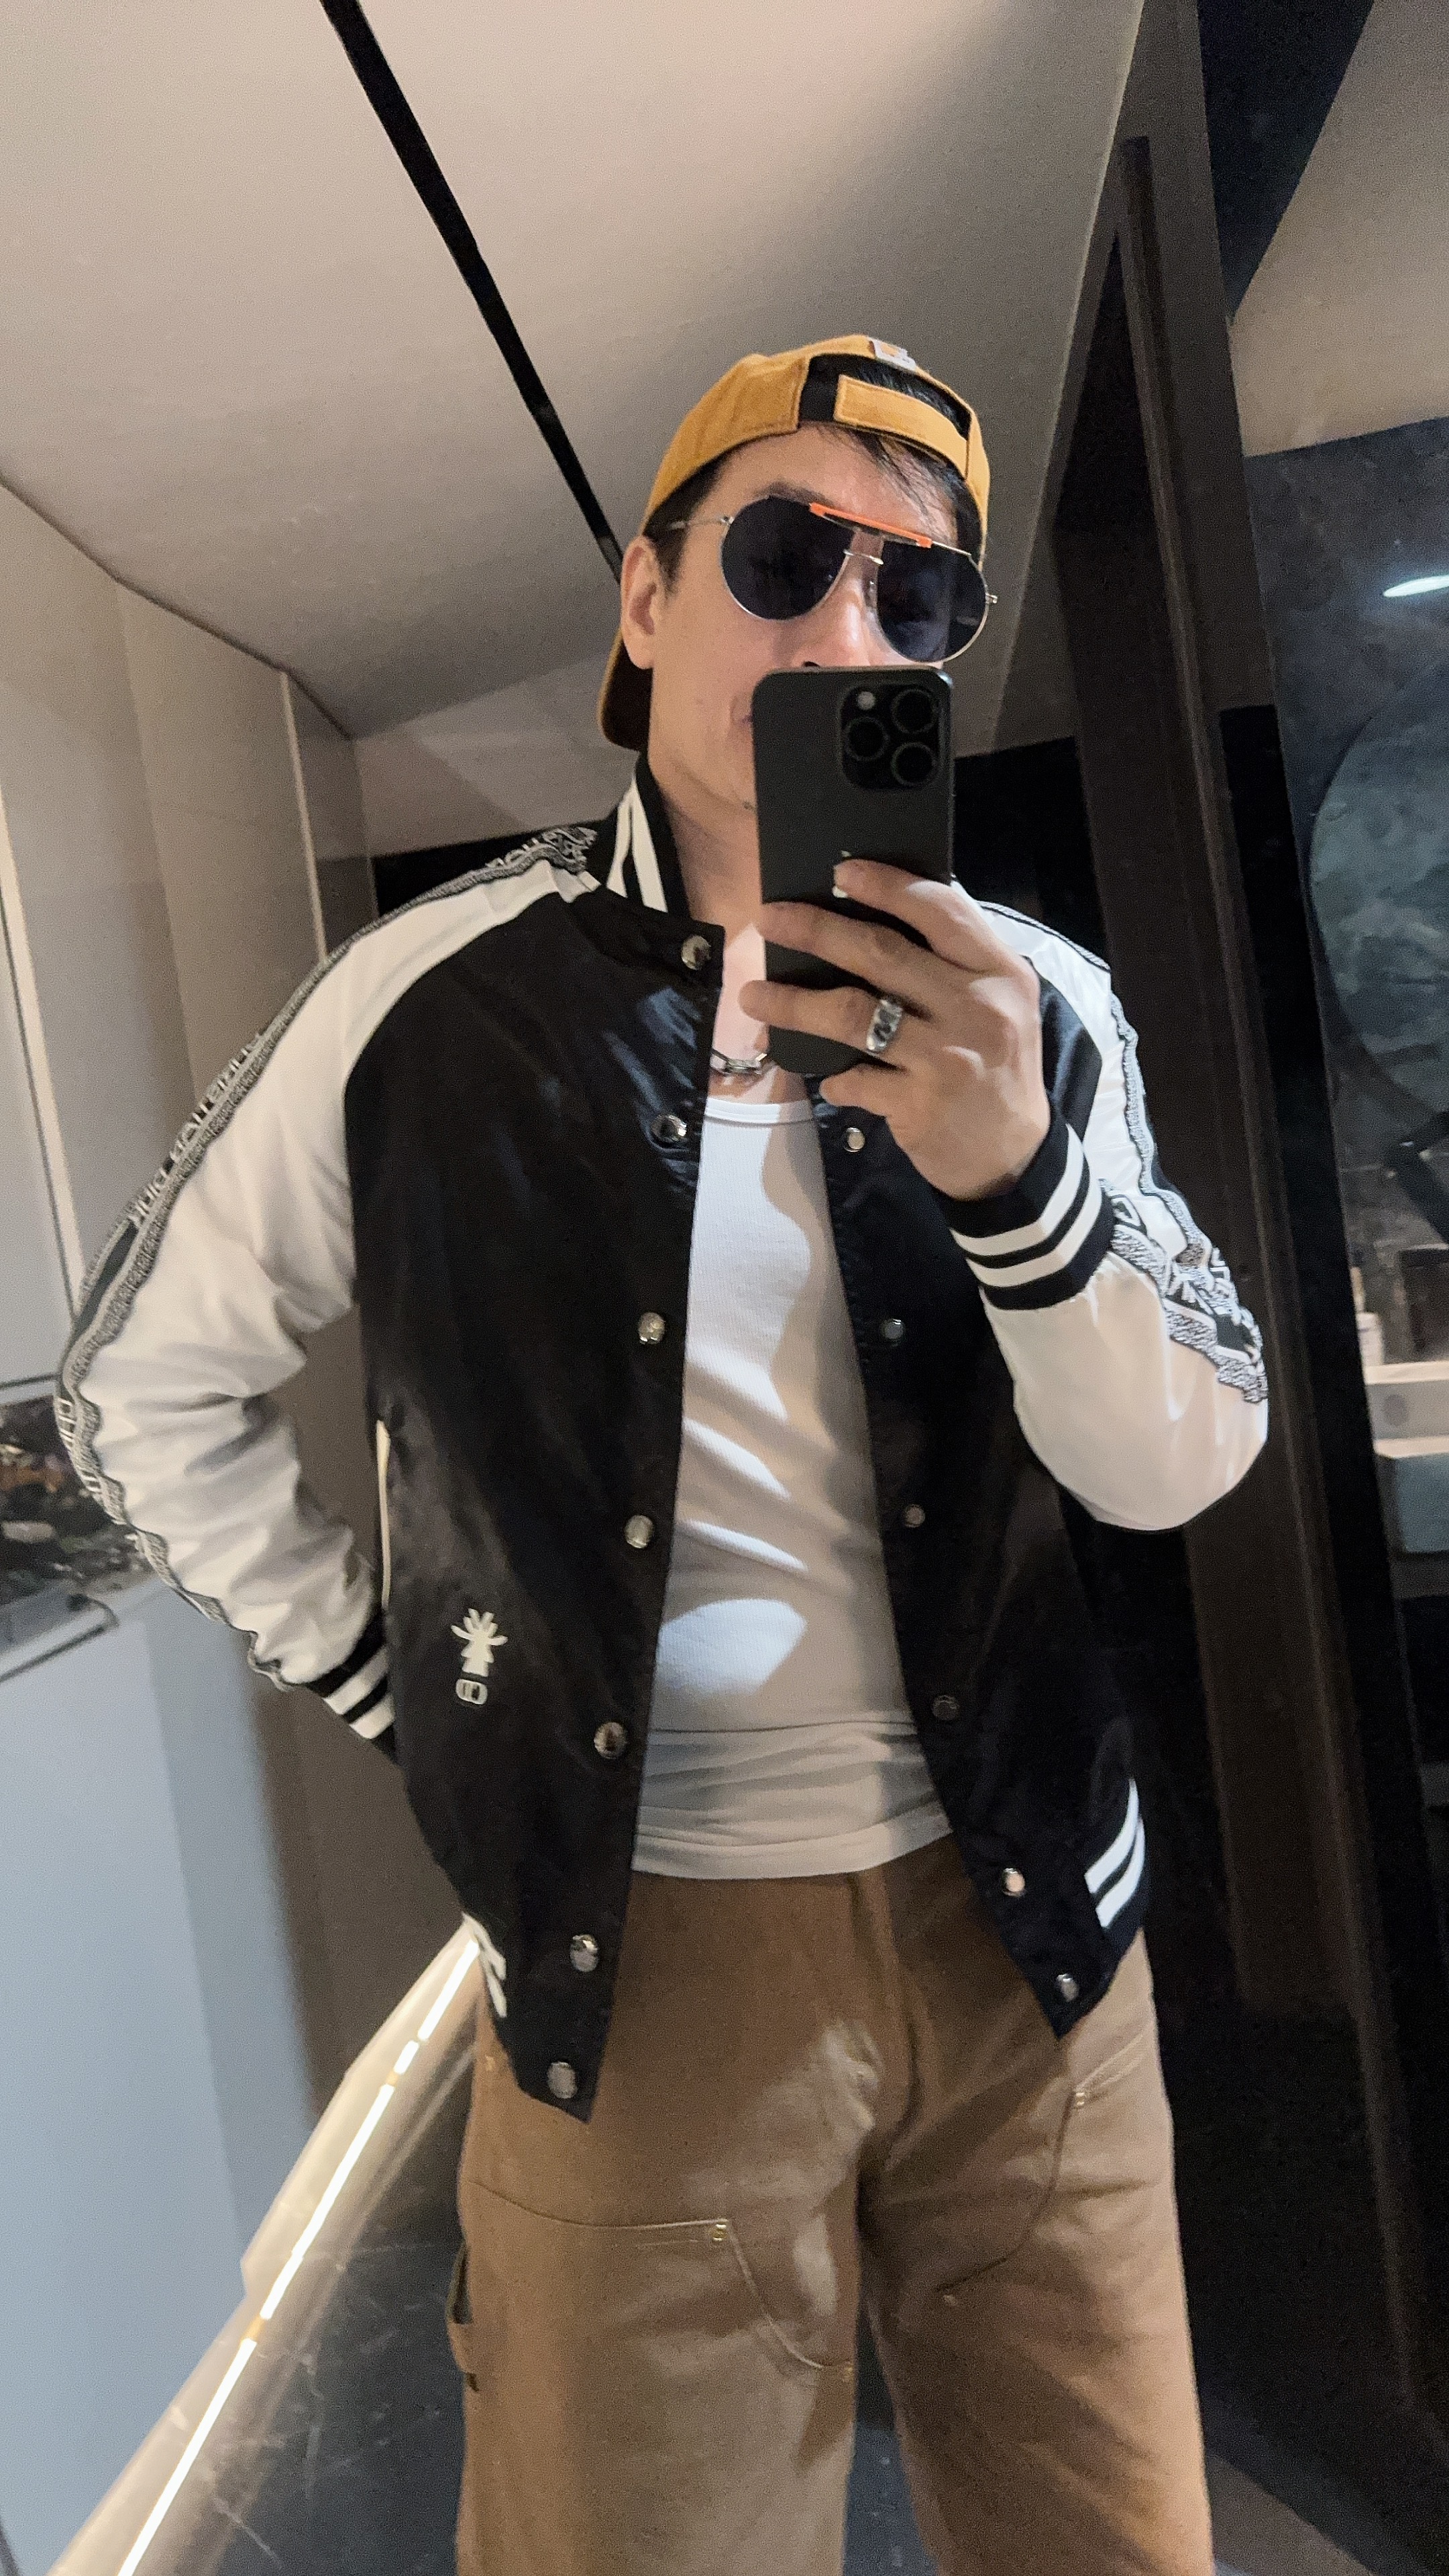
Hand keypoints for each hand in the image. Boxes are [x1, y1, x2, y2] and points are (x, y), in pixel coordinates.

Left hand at [741, 862, 1050, 1202]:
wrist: (1013, 1156)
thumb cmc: (995, 1068)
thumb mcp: (997, 1005)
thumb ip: (954, 965)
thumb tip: (873, 919)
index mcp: (999, 972)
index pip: (941, 910)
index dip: (887, 886)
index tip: (841, 871)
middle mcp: (978, 1009)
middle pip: (881, 954)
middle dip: (816, 930)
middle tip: (769, 919)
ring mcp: (947, 1058)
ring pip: (852, 1015)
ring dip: (793, 1003)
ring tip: (753, 996)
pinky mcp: (920, 1104)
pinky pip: (855, 1079)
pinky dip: (835, 1079)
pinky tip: (831, 1080)